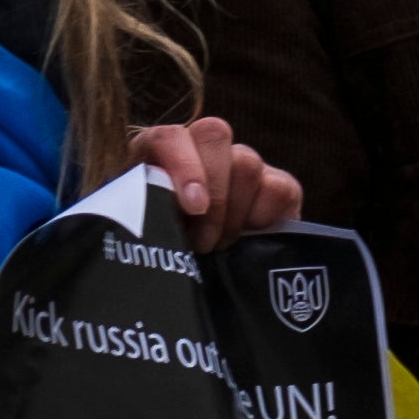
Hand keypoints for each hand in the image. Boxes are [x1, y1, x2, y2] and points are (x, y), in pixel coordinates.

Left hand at [118, 117, 302, 240]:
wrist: (192, 284)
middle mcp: (200, 151)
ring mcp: (242, 165)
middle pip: (213, 133)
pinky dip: (262, 219)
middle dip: (212, 190)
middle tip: (202, 239)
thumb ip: (139, 213)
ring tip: (216, 246)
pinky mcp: (278, 186)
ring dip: (231, 215)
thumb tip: (151, 210)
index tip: (193, 206)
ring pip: (246, 163)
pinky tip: (246, 240)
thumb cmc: (154, 252)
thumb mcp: (138, 233)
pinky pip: (280, 190)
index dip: (182, 164)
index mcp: (155, 156)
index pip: (167, 136)